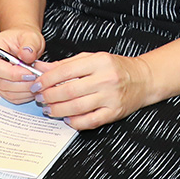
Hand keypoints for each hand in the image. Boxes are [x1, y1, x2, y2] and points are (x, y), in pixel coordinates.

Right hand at [0, 26, 45, 104]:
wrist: (24, 43)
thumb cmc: (24, 38)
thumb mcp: (30, 36)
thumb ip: (29, 45)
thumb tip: (27, 55)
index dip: (14, 74)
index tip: (30, 73)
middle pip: (1, 83)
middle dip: (22, 84)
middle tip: (38, 79)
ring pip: (7, 92)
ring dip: (24, 90)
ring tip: (37, 82)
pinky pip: (10, 96)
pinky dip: (23, 95)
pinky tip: (33, 87)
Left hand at [32, 51, 151, 129]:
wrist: (143, 79)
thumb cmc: (116, 67)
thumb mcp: (92, 59)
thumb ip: (67, 64)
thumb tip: (42, 68)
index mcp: (99, 61)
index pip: (66, 70)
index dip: (47, 79)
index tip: (37, 84)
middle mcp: (106, 78)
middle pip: (69, 90)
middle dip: (49, 96)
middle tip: (40, 98)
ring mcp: (110, 97)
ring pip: (77, 107)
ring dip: (57, 110)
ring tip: (48, 109)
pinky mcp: (113, 112)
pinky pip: (89, 120)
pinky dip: (74, 121)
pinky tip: (66, 118)